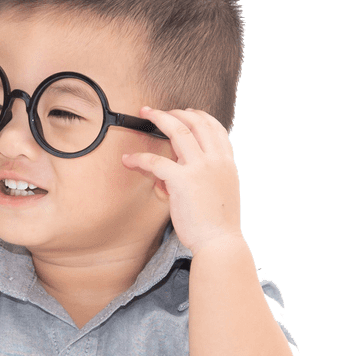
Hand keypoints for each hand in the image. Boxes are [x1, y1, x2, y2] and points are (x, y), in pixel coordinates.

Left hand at [121, 107, 241, 253]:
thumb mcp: (223, 193)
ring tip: (145, 113)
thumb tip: (188, 173)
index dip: (199, 116)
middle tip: (159, 112)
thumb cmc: (220, 226)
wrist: (221, 243)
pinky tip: (129, 160)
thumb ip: (210, 177)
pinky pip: (156, 162)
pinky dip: (140, 158)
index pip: (215, 128)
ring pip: (178, 131)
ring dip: (159, 118)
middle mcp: (216, 160)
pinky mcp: (182, 181)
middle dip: (176, 112)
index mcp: (227, 163)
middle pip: (196, 123)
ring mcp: (200, 168)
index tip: (186, 113)